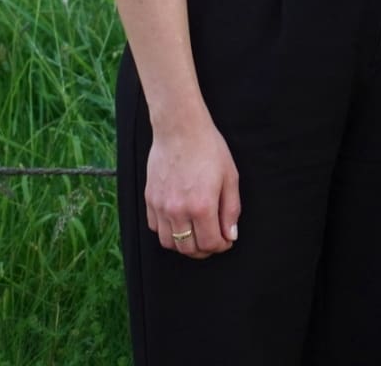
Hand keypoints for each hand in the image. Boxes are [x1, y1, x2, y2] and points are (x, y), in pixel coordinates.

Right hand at [144, 118, 240, 257]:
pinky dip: (167, 232)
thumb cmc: (209, 149)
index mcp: (202, 206)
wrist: (180, 130)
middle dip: (204, 250)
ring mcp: (160, 206)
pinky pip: (155, 228)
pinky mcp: (149, 200)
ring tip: (196, 235)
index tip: (226, 241)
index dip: (221, 247)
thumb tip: (230, 235)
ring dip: (184, 245)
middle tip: (213, 241)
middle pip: (188, 249)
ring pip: (169, 243)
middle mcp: (178, 210)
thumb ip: (231, 210)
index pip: (210, 244)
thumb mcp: (230, 178)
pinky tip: (180, 223)